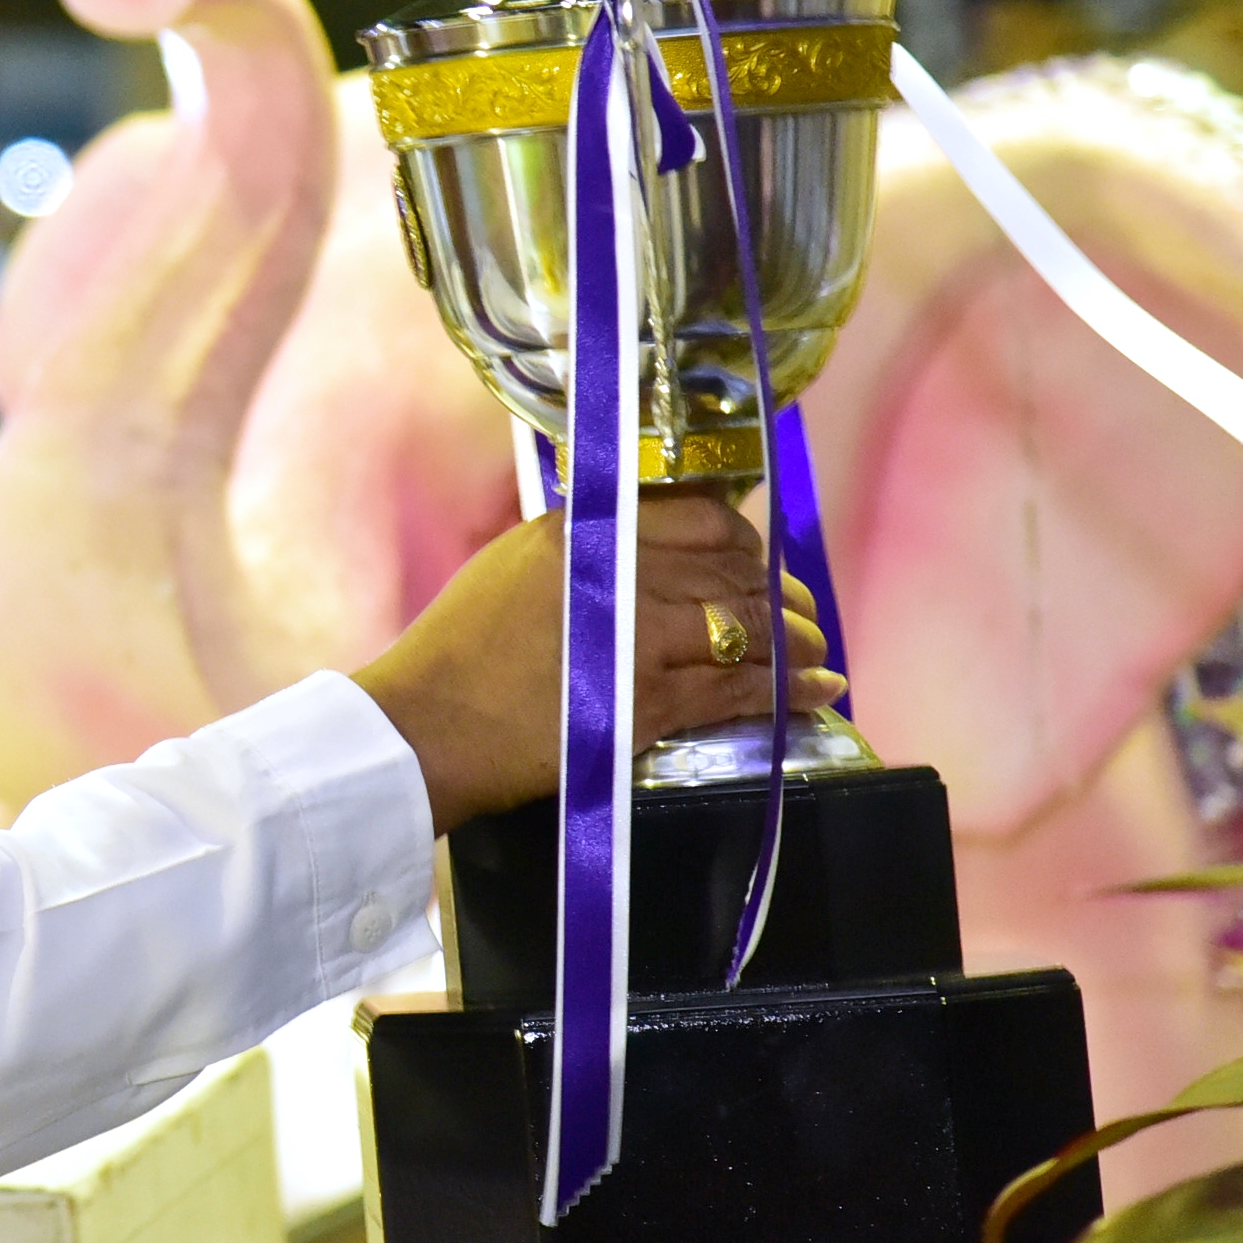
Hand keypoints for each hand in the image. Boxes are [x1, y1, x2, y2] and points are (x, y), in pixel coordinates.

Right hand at [354, 493, 841, 831]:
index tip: (754, 564)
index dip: (744, 541)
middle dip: (779, 595)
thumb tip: (653, 553)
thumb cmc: (458, 652)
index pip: (701, 516)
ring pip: (748, 627)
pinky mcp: (644, 702)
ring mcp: (633, 635)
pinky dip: (789, 692)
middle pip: (734, 570)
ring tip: (813, 656)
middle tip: (798, 616)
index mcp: (583, 530)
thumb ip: (586, 549)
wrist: (425, 726)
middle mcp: (615, 571)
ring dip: (795, 643)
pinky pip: (738, 688)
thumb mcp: (516, 566)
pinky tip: (817, 692)